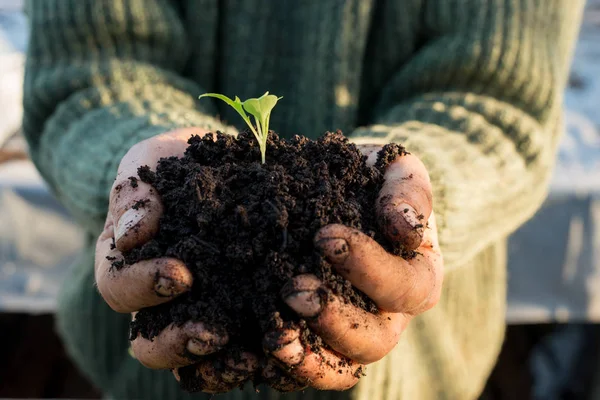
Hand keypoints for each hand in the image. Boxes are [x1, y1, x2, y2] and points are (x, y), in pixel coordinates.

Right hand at [94, 128, 256, 392]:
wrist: (216, 168)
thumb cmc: (174, 165)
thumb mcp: (150, 164)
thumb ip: (135, 195)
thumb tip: (132, 234)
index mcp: (127, 267)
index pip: (119, 289)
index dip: (144, 288)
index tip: (180, 274)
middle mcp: (159, 303)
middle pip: (152, 346)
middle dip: (179, 344)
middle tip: (211, 334)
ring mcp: (201, 312)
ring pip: (199, 359)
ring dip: (223, 364)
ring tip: (257, 354)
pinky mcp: (242, 313)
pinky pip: (246, 345)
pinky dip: (264, 351)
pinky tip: (291, 343)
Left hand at [263, 146, 442, 390]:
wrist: (345, 198)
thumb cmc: (375, 184)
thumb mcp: (398, 172)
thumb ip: (408, 191)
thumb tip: (404, 226)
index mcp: (418, 279)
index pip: (403, 287)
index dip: (368, 267)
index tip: (324, 237)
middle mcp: (389, 317)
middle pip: (373, 341)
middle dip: (334, 319)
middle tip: (292, 290)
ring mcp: (352, 335)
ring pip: (339, 368)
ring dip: (306, 358)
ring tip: (272, 336)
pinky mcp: (316, 340)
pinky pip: (302, 366)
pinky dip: (278, 364)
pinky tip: (250, 347)